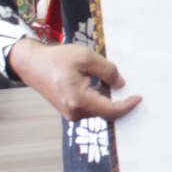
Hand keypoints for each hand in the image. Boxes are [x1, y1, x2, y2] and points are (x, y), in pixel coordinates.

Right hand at [9, 37, 139, 122]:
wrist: (32, 64)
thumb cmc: (57, 59)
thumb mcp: (85, 57)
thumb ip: (107, 71)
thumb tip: (121, 84)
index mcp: (79, 100)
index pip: (110, 111)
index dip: (127, 106)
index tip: (139, 98)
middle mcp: (75, 112)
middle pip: (105, 112)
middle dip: (119, 102)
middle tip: (130, 88)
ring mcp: (71, 114)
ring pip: (98, 110)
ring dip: (108, 100)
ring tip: (113, 83)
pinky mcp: (69, 111)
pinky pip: (90, 108)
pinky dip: (99, 99)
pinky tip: (100, 86)